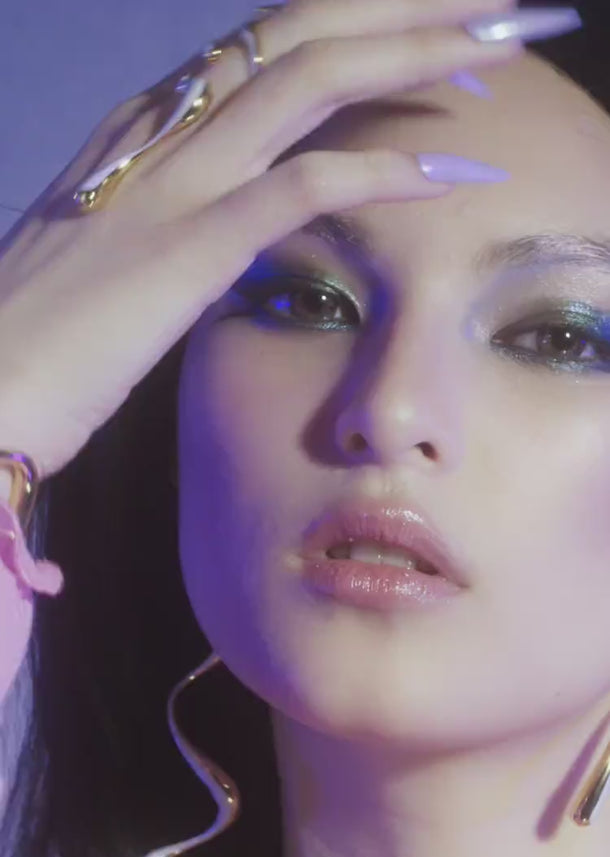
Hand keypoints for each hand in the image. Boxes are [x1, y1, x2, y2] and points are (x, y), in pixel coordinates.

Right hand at [0, 0, 524, 479]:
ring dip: (415, 55)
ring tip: (500, 49)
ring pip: (308, 80)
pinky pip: (300, 187)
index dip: (355, 27)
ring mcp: (172, 183)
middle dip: (404, 9)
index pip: (264, 48)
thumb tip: (227, 222)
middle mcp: (161, 132)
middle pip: (299, 33)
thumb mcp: (112, 253)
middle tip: (496, 8)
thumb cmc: (41, 338)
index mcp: (145, 130)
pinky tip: (448, 172)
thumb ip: (171, 217)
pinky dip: (381, 173)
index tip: (430, 34)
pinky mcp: (184, 247)